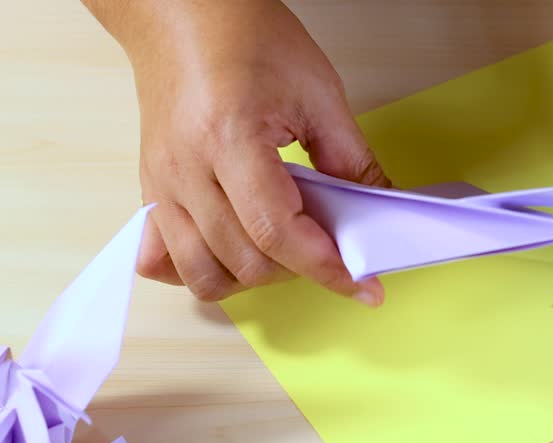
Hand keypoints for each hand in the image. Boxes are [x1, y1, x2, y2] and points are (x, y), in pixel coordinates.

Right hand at [85, 0, 387, 303]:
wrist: (183, 12)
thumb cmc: (243, 38)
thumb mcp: (318, 94)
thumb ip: (351, 161)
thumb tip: (379, 212)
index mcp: (228, 140)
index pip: (277, 233)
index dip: (327, 267)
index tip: (363, 285)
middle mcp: (185, 171)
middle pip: (246, 261)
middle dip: (301, 271)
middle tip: (334, 254)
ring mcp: (162, 186)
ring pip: (203, 274)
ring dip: (255, 279)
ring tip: (288, 253)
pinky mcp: (152, 191)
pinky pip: (161, 259)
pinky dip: (200, 272)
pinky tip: (234, 255)